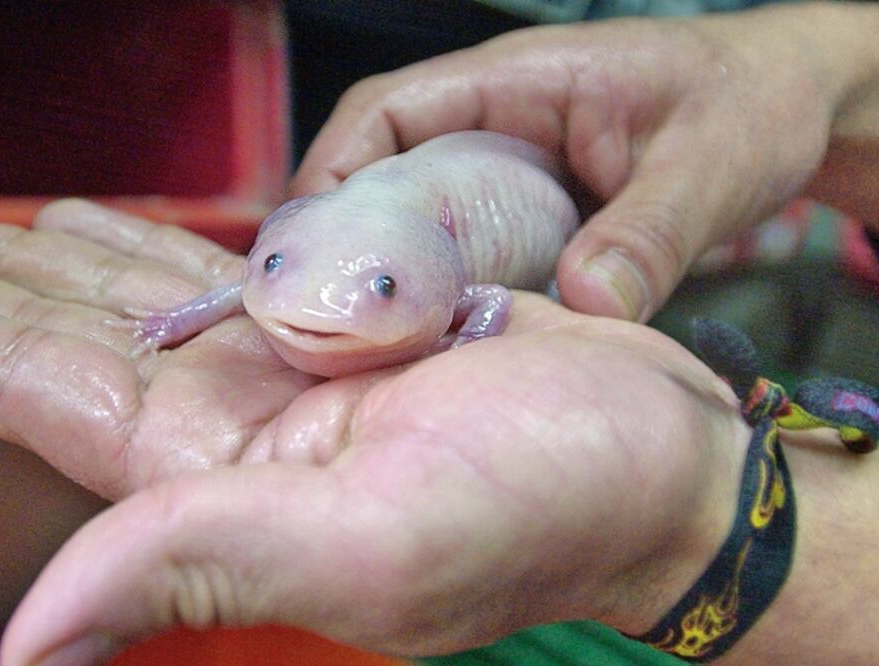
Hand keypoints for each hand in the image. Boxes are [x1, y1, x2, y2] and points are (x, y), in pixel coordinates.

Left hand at [0, 201, 748, 663]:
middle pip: (69, 346)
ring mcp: (287, 376)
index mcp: (222, 484)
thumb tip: (34, 640)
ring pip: (134, 304)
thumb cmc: (550, 508)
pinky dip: (155, 254)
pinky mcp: (344, 330)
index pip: (47, 403)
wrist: (658, 470)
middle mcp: (238, 430)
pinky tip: (108, 230)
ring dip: (47, 265)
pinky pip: (221, 280)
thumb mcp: (376, 546)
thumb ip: (203, 568)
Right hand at [291, 4, 875, 320]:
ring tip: (361, 341)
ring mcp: (505, 168)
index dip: (330, 172)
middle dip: (340, 235)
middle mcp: (492, 122)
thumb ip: (651, 231)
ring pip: (414, 211)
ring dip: (385, 268)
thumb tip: (586, 305)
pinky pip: (459, 245)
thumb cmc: (748, 106)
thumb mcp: (708, 164)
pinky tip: (434, 339)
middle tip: (320, 317)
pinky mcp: (525, 211)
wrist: (789, 107)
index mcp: (514, 82)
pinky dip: (437, 287)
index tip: (305, 250)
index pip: (386, 110)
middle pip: (378, 167)